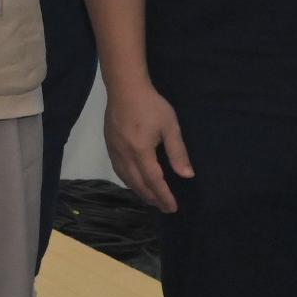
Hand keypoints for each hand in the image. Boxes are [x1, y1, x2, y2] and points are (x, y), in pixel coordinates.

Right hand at [104, 82, 193, 214]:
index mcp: (141, 152)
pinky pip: (118, 170)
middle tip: (164, 207)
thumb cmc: (151, 105)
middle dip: (152, 198)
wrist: (125, 88)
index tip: (172, 207)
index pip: (154, 181)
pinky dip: (128, 180)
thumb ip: (178, 152)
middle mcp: (126, 155)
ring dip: (139, 191)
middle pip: (138, 183)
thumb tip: (187, 175)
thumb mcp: (170, 127)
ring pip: (126, 178)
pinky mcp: (109, 145)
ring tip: (150, 198)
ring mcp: (115, 151)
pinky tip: (133, 181)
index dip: (164, 196)